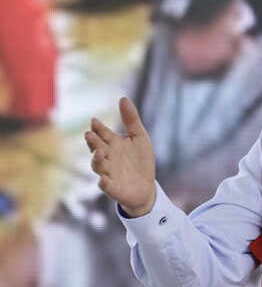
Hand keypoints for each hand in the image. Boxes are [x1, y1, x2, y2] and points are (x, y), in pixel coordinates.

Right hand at [84, 97, 155, 216]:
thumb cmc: (140, 160)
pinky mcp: (113, 188)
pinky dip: (104, 183)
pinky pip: (106, 186)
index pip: (103, 134)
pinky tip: (103, 179)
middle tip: (89, 134)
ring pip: (98, 166)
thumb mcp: (139, 137)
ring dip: (97, 159)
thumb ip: (131, 120)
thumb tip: (122, 98)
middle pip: (97, 148)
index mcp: (113, 144)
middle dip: (93, 142)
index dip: (98, 128)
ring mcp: (109, 172)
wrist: (146, 187)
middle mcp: (108, 157)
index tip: (94, 121)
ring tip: (99, 152)